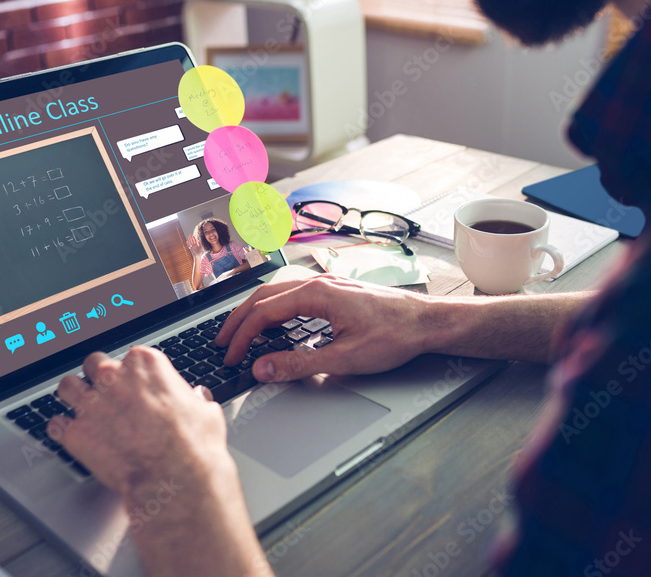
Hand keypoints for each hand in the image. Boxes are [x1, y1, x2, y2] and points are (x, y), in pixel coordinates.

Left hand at [48, 347, 269, 575]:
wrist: (174, 478)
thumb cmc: (193, 445)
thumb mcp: (205, 412)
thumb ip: (194, 399)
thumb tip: (196, 398)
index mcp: (146, 364)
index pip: (130, 357)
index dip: (132, 374)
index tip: (135, 385)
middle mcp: (114, 377)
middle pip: (94, 364)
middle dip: (99, 378)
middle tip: (107, 394)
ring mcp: (91, 404)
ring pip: (67, 386)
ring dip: (73, 396)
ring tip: (80, 407)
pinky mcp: (75, 433)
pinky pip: (55, 424)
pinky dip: (61, 430)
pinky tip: (68, 435)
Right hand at [217, 275, 437, 382]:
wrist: (427, 323)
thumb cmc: (396, 335)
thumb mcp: (345, 358)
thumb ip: (299, 364)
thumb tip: (264, 368)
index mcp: (316, 294)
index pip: (263, 313)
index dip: (241, 337)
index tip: (230, 357)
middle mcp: (319, 283)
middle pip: (264, 297)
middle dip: (238, 321)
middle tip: (222, 344)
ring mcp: (327, 285)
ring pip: (277, 294)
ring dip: (255, 313)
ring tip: (241, 333)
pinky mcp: (336, 293)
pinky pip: (293, 296)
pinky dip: (274, 310)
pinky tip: (274, 324)